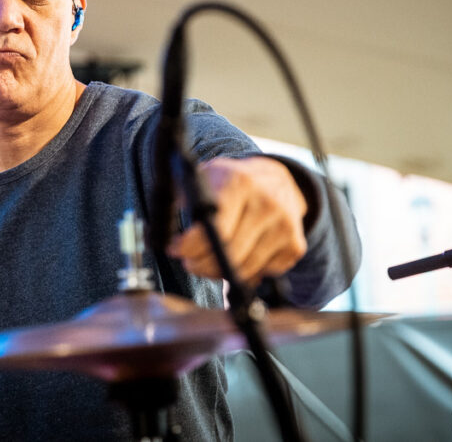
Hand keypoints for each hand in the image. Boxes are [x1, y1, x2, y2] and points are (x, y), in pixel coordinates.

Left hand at [167, 156, 307, 285]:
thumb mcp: (204, 177)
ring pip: (243, 269)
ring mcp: (284, 226)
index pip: (213, 227)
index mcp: (239, 183)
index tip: (175, 249)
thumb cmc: (232, 182)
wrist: (278, 180)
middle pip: (226, 252)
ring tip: (206, 261)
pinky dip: (243, 273)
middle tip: (188, 261)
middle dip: (199, 263)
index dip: (189, 245)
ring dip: (218, 272)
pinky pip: (261, 274)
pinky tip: (235, 258)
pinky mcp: (294, 246)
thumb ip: (180, 199)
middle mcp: (266, 203)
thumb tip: (157, 233)